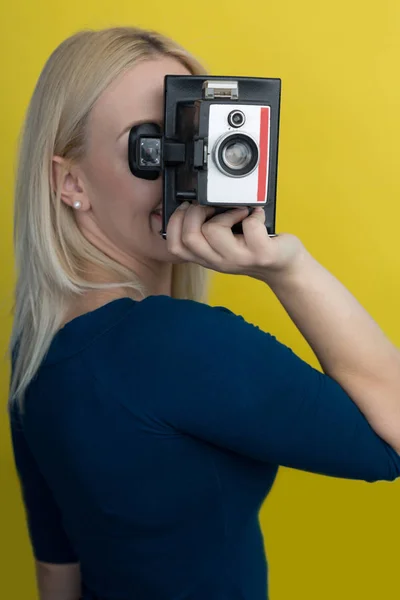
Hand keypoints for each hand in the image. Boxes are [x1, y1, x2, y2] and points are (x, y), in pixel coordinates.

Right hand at [166, 202, 307, 281]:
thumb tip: (195, 202)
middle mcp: (218, 261)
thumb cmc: (253, 249)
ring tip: (238, 212)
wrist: (283, 266)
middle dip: (195, 212)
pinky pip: (250, 226)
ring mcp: (239, 259)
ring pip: (213, 230)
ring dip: (226, 212)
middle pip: (189, 237)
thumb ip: (207, 231)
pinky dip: (254, 213)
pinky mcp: (260, 254)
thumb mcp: (224, 245)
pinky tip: (256, 216)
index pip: (175, 246)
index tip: (188, 207)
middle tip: (211, 206)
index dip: (175, 222)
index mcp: (206, 257)